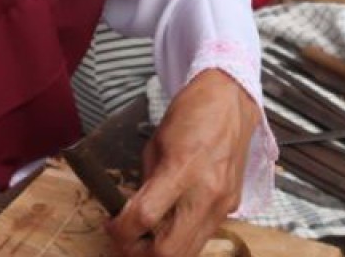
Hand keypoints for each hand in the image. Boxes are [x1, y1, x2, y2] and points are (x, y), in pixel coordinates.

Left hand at [108, 70, 257, 255]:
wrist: (230, 102)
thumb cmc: (191, 114)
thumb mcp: (155, 144)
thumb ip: (145, 182)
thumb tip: (131, 211)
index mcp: (182, 169)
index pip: (144, 217)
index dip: (121, 230)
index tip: (112, 226)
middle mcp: (206, 193)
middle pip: (169, 250)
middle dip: (139, 252)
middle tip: (125, 242)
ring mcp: (223, 204)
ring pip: (189, 252)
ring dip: (162, 251)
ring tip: (145, 237)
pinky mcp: (232, 207)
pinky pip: (203, 236)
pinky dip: (183, 238)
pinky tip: (171, 224)